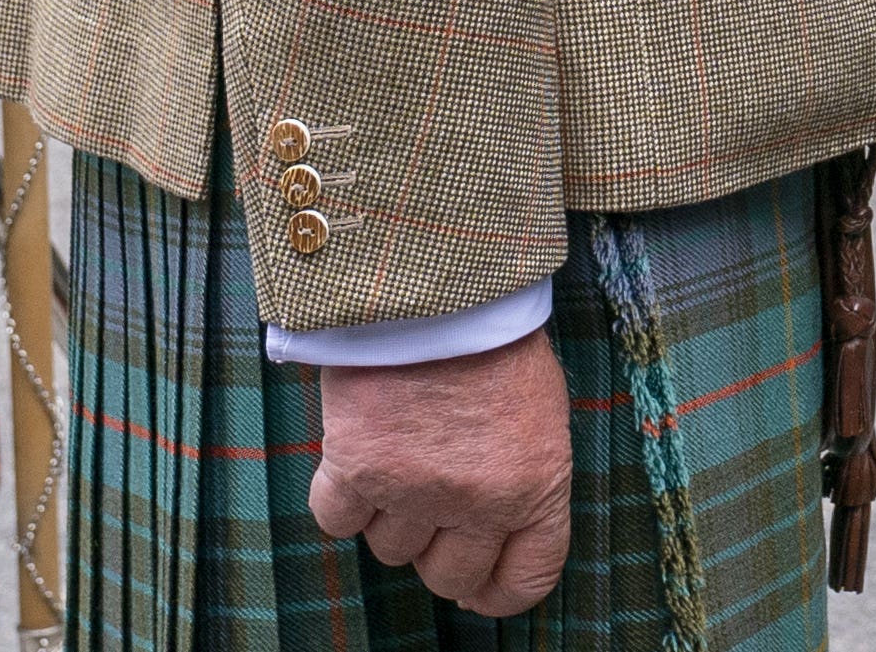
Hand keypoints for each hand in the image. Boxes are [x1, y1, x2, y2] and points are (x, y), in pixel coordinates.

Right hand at [308, 329, 572, 613]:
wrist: (439, 283)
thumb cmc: (493, 339)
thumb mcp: (537, 412)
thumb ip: (521, 481)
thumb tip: (494, 546)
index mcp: (537, 484)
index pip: (526, 578)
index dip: (500, 592)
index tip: (482, 589)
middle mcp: (479, 499)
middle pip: (450, 575)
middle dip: (440, 549)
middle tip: (433, 503)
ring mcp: (416, 488)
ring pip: (391, 549)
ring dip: (392, 513)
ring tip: (402, 451)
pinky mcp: (357, 467)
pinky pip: (338, 520)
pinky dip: (342, 498)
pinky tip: (357, 458)